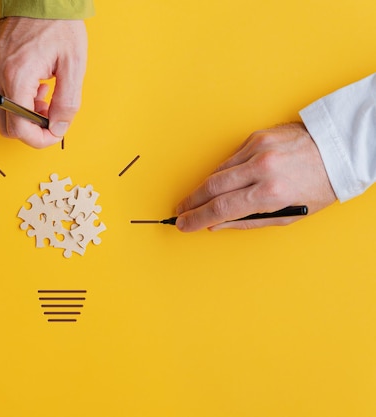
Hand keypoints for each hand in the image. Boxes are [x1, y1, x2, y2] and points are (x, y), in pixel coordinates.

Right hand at [0, 17, 87, 147]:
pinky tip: (31, 90)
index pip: (20, 129)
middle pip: (7, 128)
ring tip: (42, 99)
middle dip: (32, 129)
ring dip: (21, 119)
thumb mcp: (74, 65)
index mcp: (17, 77)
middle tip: (51, 113)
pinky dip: (12, 106)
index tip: (55, 133)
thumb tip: (58, 128)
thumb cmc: (58, 25)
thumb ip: (67, 102)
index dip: (40, 139)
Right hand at [175, 123, 336, 231]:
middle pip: (212, 188)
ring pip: (217, 171)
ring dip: (202, 188)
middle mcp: (263, 168)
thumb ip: (249, 221)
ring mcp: (258, 149)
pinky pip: (230, 158)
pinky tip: (217, 182)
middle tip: (180, 212)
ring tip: (193, 200)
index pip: (222, 209)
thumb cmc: (320, 186)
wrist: (340, 150)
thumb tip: (217, 225)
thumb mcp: (290, 214)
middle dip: (192, 203)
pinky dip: (221, 172)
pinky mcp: (257, 136)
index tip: (184, 224)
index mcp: (272, 192)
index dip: (198, 219)